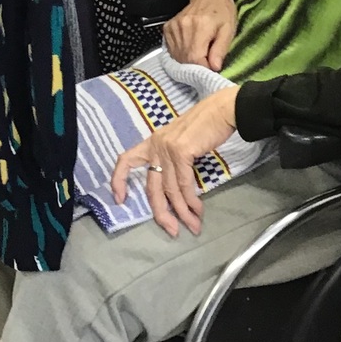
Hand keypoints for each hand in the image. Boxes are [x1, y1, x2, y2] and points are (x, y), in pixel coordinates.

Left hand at [111, 88, 238, 237]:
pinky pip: (184, 184)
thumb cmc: (205, 124)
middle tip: (173, 231)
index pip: (126, 160)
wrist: (222, 110)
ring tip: (193, 226)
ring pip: (170, 190)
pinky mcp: (181, 152)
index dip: (118, 181)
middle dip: (162, 213)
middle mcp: (155, 145)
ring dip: (183, 212)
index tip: (119, 200)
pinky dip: (191, 201)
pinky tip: (197, 210)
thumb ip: (173, 158)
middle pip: (152, 187)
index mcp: (152, 142)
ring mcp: (167, 149)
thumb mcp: (180, 139)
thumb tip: (176, 185)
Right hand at [164, 0, 238, 70]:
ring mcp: (173, 27)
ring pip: (177, 56)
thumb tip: (214, 67)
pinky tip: (190, 47)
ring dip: (188, 61)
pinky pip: (171, 49)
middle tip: (207, 63)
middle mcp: (183, 27)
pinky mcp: (167, 28)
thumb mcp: (229, 30)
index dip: (203, 68)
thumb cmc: (222, 11)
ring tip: (200, 54)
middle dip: (196, 66)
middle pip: (185, 59)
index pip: (195, 59)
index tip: (212, 68)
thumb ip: (221, 49)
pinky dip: (181, 54)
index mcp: (200, 27)